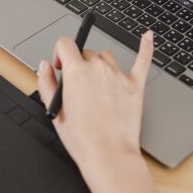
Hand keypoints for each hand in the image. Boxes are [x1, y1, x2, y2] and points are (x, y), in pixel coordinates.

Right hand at [36, 31, 153, 185]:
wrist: (108, 155)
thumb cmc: (82, 138)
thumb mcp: (55, 111)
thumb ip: (46, 83)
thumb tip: (44, 66)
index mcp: (76, 72)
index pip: (66, 44)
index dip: (60, 53)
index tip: (60, 66)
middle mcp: (99, 68)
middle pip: (87, 53)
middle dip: (80, 64)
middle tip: (78, 86)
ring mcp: (119, 75)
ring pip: (107, 58)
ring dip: (100, 65)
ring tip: (97, 84)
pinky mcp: (135, 86)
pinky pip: (142, 60)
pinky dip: (145, 47)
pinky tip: (147, 37)